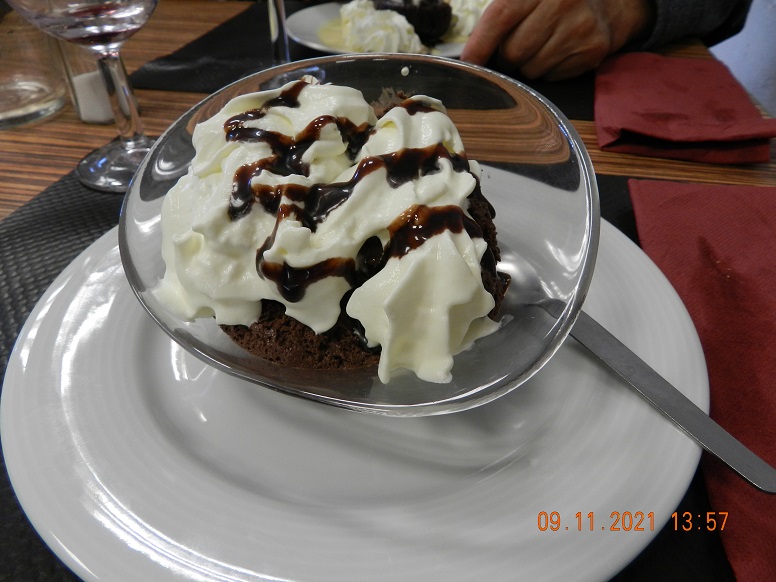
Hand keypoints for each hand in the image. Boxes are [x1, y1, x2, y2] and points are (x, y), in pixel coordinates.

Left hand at [460, 0, 654, 79]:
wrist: (609, 4)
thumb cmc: (554, 3)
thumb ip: (500, 16)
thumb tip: (470, 55)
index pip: (501, 16)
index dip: (480, 44)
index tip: (468, 62)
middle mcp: (562, 1)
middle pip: (513, 51)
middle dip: (507, 57)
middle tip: (515, 49)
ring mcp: (580, 26)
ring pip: (531, 69)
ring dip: (529, 65)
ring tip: (543, 46)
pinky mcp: (592, 49)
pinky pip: (552, 76)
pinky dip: (549, 71)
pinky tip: (560, 52)